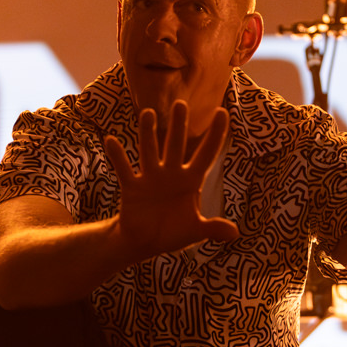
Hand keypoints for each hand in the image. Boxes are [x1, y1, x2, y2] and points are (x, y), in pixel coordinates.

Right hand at [102, 100, 238, 261]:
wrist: (144, 243)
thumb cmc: (172, 233)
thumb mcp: (194, 231)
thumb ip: (212, 229)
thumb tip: (234, 233)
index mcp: (190, 181)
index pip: (206, 155)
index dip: (215, 135)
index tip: (222, 112)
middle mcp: (171, 174)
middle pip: (176, 146)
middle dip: (178, 127)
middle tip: (180, 104)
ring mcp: (150, 178)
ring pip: (149, 151)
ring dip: (148, 134)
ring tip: (148, 113)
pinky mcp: (132, 187)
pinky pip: (124, 169)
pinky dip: (118, 156)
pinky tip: (111, 141)